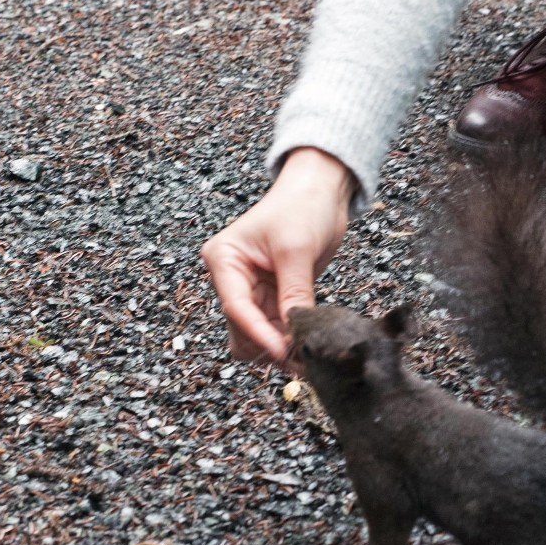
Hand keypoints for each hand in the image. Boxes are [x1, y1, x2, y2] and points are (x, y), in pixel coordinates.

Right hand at [200, 147, 354, 365]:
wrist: (321, 189)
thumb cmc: (302, 205)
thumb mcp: (297, 250)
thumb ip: (294, 293)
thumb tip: (296, 334)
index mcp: (224, 259)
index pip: (236, 307)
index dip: (259, 334)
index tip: (282, 352)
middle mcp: (232, 278)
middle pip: (242, 329)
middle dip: (269, 343)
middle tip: (301, 356)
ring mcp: (252, 289)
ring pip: (256, 335)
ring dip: (279, 345)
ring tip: (308, 351)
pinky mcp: (272, 296)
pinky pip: (274, 329)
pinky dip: (288, 338)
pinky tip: (307, 341)